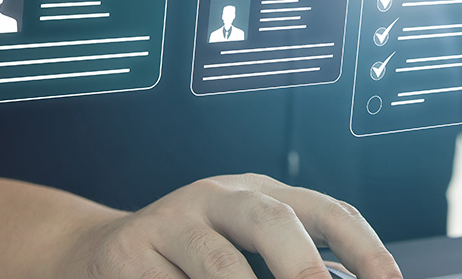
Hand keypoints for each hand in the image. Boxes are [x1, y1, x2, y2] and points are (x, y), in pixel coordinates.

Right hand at [60, 173, 401, 278]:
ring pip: (218, 259)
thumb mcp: (242, 251)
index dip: (365, 247)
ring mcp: (174, 219)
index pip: (327, 211)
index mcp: (263, 194)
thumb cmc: (187, 258)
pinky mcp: (132, 249)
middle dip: (303, 266)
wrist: (96, 254)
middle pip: (271, 219)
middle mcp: (221, 197)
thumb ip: (287, 265)